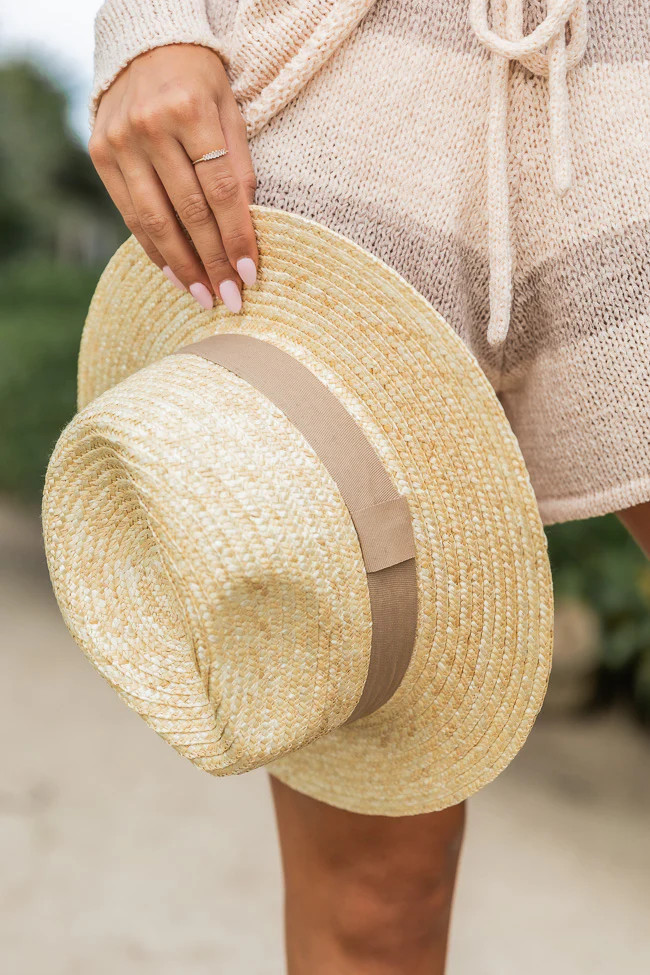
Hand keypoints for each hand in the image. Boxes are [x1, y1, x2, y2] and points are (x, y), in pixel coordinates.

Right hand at [89, 44, 257, 311]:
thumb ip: (239, 167)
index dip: (237, 238)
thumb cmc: (202, 85)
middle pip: (189, 212)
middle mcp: (150, 126)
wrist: (147, 47)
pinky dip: (153, 249)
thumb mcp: (232, 113)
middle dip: (212, 263)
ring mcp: (120, 141)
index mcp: (190, 111)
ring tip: (203, 297)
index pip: (220, 191)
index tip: (250, 276)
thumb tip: (246, 232)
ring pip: (155, 221)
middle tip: (229, 301)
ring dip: (182, 266)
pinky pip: (130, 214)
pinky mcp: (100, 154)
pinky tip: (174, 274)